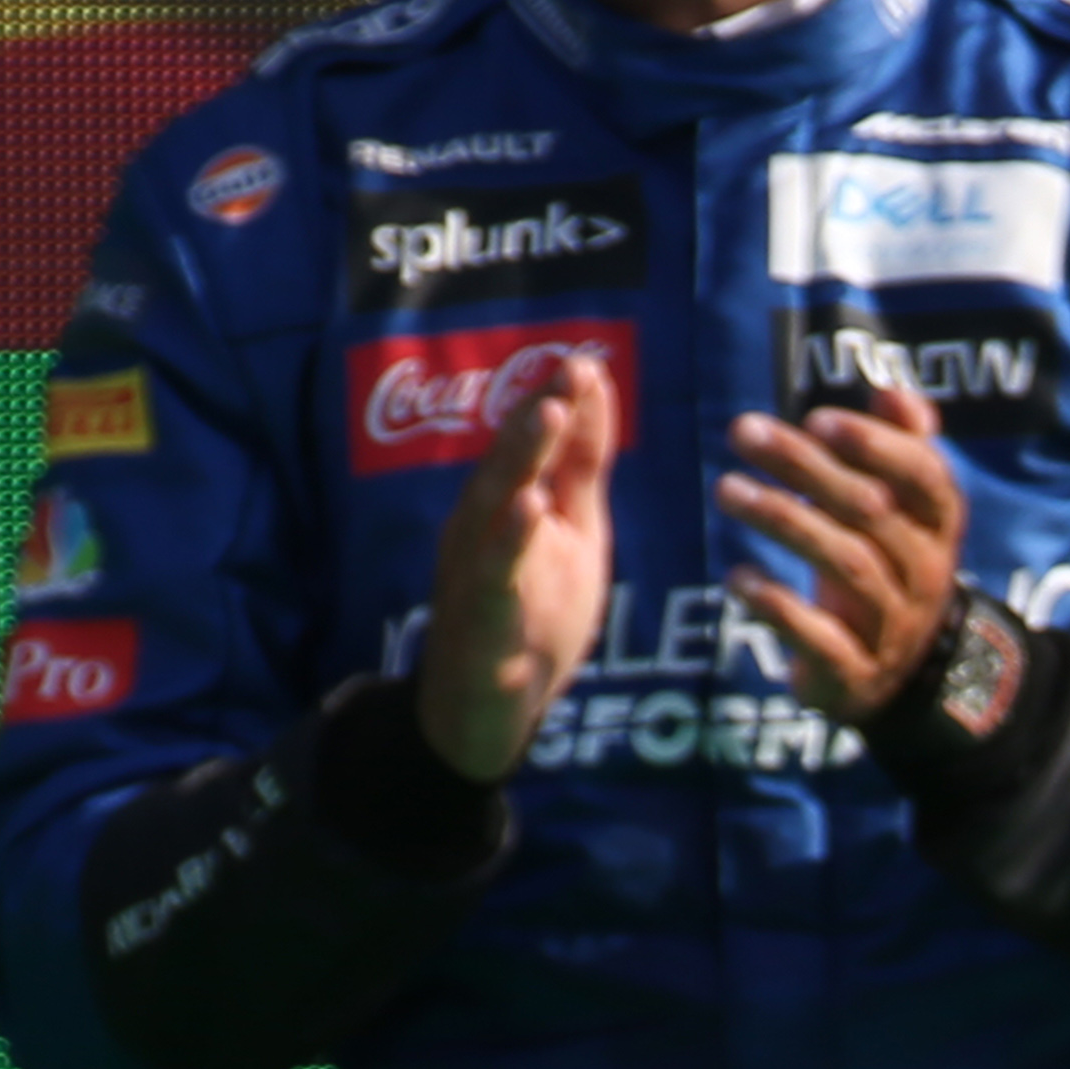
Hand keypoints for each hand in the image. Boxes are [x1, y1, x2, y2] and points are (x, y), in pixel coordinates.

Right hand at [415, 350, 617, 781]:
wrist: (487, 710)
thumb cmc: (529, 615)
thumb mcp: (572, 533)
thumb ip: (581, 469)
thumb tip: (595, 393)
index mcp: (506, 503)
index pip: (531, 442)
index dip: (555, 399)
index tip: (587, 358)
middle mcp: (481, 527)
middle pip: (507, 460)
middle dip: (536, 411)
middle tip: (567, 367)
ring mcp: (475, 570)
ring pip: (492, 504)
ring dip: (520, 457)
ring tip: (548, 414)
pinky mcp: (479, 617)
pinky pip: (491, 572)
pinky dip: (509, 537)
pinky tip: (529, 506)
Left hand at [717, 389, 966, 718]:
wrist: (905, 680)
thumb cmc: (889, 568)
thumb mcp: (904, 512)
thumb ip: (903, 447)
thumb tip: (890, 389)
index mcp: (938, 525)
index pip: (924, 476)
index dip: (876, 446)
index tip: (817, 419)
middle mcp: (924, 572)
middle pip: (871, 511)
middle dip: (806, 467)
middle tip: (745, 430)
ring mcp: (892, 626)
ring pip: (847, 565)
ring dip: (785, 520)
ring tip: (729, 489)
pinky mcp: (855, 673)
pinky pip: (820, 639)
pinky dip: (778, 607)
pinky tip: (738, 578)